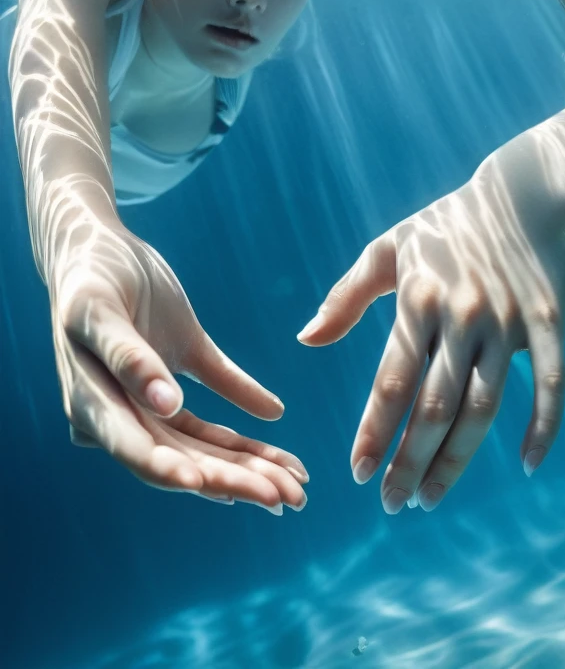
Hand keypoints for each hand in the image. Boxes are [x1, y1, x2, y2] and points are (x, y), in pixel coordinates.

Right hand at [51, 218, 307, 510]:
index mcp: (93, 406)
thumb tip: (166, 406)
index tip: (223, 491)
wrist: (92, 242)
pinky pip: (218, 396)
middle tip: (288, 499)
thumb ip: (129, 360)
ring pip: (203, 439)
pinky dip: (247, 413)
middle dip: (235, 479)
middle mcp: (124, 412)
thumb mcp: (97, 312)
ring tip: (298, 483)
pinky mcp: (178, 366)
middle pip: (182, 456)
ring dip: (250, 461)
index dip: (182, 472)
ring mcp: (152, 395)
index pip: (142, 451)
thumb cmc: (89, 275)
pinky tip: (277, 421)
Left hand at [298, 152, 564, 512]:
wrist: (523, 196)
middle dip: (409, 462)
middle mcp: (464, 317)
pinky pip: (551, 385)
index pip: (392, 381)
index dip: (375, 432)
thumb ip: (346, 296)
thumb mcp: (388, 249)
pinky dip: (543, 427)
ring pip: (483, 407)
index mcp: (420, 299)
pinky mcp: (550, 325)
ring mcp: (510, 324)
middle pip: (435, 407)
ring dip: (457, 460)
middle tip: (391, 504)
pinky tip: (527, 465)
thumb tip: (305, 339)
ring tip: (431, 498)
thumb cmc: (444, 226)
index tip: (357, 473)